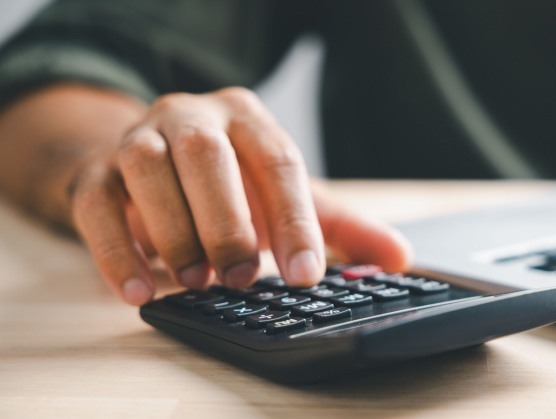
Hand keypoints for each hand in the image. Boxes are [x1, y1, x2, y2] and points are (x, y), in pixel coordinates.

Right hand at [60, 87, 410, 304]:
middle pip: (207, 156)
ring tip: (198, 282)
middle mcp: (192, 116)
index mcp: (248, 118)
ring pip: (147, 170)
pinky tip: (139, 291)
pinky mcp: (95, 172)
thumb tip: (401, 257)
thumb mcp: (289, 198)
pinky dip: (115, 250)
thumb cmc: (232, 183)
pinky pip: (95, 204)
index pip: (278, 161)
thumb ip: (342, 227)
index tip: (307, 274)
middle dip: (228, 220)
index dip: (294, 219)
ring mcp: (139, 139)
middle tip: (244, 276)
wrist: (152, 163)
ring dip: (175, 231)